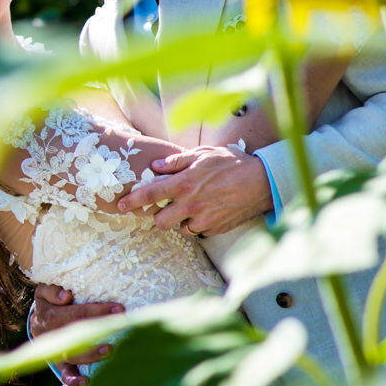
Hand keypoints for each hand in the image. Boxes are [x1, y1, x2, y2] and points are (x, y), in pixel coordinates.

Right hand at [31, 283, 121, 385]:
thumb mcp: (43, 292)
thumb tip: (67, 296)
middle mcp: (51, 335)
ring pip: (72, 354)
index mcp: (48, 315)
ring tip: (109, 350)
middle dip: (98, 328)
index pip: (75, 312)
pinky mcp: (60, 365)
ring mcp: (55, 352)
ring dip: (90, 353)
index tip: (119, 309)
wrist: (37, 325)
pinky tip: (87, 382)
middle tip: (120, 326)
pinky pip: (65, 375)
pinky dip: (74, 380)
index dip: (96, 310)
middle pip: (75, 332)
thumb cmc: (48, 305)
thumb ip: (52, 290)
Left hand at [115, 145, 271, 236]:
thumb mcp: (203, 154)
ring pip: (180, 229)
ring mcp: (204, 219)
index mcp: (184, 183)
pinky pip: (200, 231)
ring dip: (181, 221)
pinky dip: (199, 224)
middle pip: (160, 222)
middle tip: (166, 208)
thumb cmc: (233, 163)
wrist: (264, 181)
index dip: (132, 201)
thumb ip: (177, 161)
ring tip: (192, 207)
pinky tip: (208, 211)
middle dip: (158, 217)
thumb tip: (156, 166)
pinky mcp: (217, 228)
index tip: (121, 205)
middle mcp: (191, 204)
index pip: (150, 194)